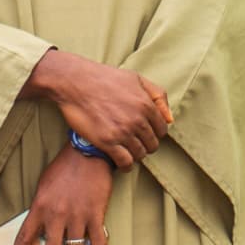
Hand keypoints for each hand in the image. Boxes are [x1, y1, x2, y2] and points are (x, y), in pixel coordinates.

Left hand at [8, 154, 111, 244]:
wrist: (87, 153)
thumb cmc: (64, 169)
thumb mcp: (43, 188)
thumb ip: (41, 211)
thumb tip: (41, 232)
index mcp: (39, 208)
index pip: (23, 240)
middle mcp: (56, 216)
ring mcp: (76, 216)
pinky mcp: (95, 215)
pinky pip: (97, 243)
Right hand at [23, 49, 170, 165]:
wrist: (74, 82)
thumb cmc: (104, 78)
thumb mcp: (136, 79)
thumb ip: (158, 96)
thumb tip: (170, 118)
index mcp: (146, 105)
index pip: (162, 130)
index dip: (154, 133)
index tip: (145, 133)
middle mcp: (137, 120)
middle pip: (152, 145)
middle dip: (145, 145)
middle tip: (134, 142)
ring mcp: (122, 132)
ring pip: (140, 155)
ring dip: (135, 155)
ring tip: (126, 150)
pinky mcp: (106, 142)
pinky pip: (125, 163)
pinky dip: (125, 166)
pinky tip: (121, 163)